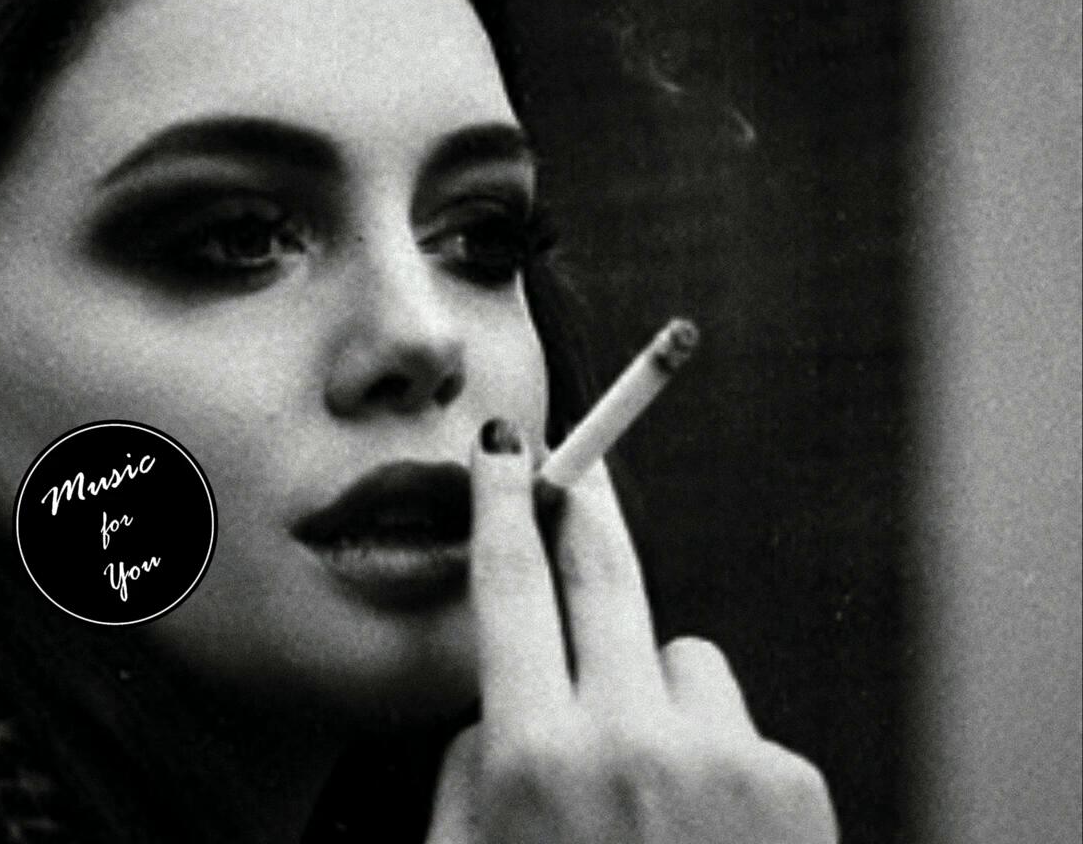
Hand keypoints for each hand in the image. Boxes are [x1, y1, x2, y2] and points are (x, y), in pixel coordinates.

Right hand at [426, 419, 838, 843]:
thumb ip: (469, 774)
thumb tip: (501, 702)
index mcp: (533, 758)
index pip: (510, 587)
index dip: (503, 503)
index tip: (507, 451)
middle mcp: (628, 738)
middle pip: (604, 573)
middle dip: (583, 508)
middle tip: (573, 470)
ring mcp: (719, 756)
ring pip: (677, 653)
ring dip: (654, 685)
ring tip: (649, 782)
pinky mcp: (787, 782)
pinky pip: (732, 719)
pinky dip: (712, 751)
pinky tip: (701, 827)